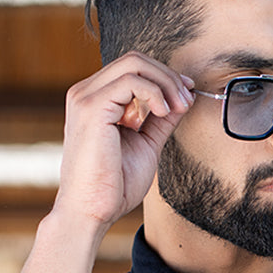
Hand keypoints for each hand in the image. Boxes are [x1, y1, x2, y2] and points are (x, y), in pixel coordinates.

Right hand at [53, 52, 194, 232]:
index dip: (163, 77)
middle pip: (134, 60)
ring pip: (133, 64)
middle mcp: (86, 94)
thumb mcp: (146, 144)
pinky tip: (164, 111)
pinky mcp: (91, 108)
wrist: (92, 212)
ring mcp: (85, 98)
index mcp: (96, 101)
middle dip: (168, 76)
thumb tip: (183, 98)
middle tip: (187, 99)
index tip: (186, 94)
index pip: (132, 70)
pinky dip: (154, 92)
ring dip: (165, 82)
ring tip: (179, 106)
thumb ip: (161, 119)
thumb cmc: (113, 186)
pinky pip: (130, 80)